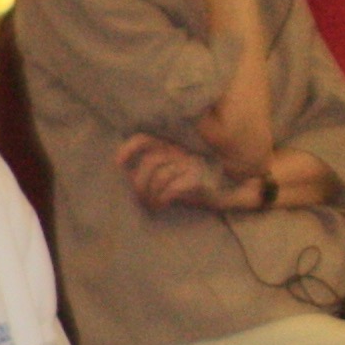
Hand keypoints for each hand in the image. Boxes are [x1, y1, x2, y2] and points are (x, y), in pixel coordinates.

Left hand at [116, 132, 241, 212]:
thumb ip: (148, 173)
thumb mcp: (168, 176)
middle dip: (139, 184)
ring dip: (151, 195)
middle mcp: (180, 152)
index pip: (145, 140)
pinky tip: (163, 205)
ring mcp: (191, 164)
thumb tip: (124, 178)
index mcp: (170, 148)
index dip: (128, 149)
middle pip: (150, 162)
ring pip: (160, 175)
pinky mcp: (199, 179)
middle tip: (141, 199)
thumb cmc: (190, 186)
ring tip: (152, 205)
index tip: (118, 164)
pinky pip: (174, 188)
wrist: (226, 194)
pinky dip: (163, 198)